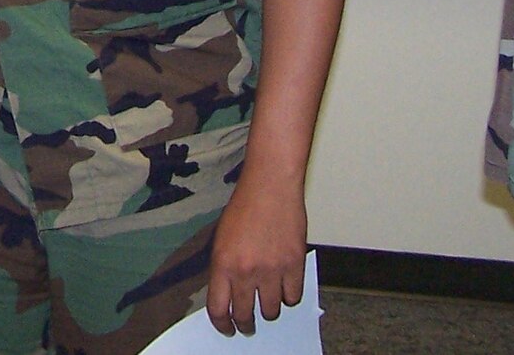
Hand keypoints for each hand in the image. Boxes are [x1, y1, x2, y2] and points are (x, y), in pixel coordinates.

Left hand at [206, 175, 308, 336]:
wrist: (271, 185)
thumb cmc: (245, 206)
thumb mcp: (221, 239)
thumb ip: (224, 269)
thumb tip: (228, 296)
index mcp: (222, 264)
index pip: (218, 310)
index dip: (222, 325)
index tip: (227, 328)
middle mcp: (245, 271)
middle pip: (245, 315)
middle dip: (246, 324)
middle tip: (248, 325)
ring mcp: (271, 270)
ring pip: (271, 311)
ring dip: (269, 309)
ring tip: (268, 300)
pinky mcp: (294, 265)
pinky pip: (293, 298)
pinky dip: (289, 296)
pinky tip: (285, 287)